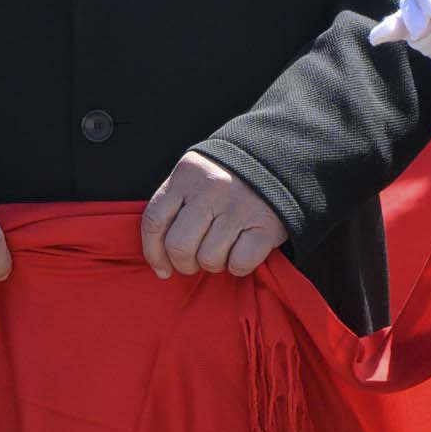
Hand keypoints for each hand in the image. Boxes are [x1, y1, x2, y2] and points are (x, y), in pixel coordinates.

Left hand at [143, 151, 286, 278]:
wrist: (277, 163)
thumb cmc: (226, 180)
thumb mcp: (194, 178)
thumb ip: (173, 208)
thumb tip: (160, 260)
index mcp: (186, 178)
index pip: (154, 221)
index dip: (153, 253)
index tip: (162, 269)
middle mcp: (210, 191)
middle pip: (179, 246)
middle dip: (184, 264)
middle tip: (195, 262)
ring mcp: (238, 208)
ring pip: (209, 259)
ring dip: (214, 265)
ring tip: (222, 251)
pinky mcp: (265, 225)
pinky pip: (240, 263)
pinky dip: (238, 266)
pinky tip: (241, 252)